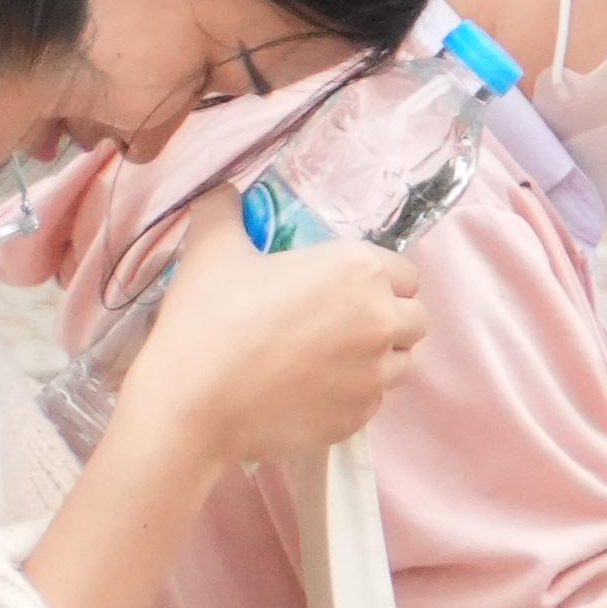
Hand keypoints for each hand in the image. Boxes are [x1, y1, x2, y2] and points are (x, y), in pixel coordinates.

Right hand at [122, 222, 424, 469]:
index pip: (405, 273)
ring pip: (400, 361)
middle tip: (339, 322)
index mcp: (359, 272)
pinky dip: (352, 394)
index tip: (344, 287)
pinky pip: (373, 400)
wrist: (192, 405)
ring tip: (326, 357)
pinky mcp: (362, 416)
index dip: (378, 279)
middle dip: (387, 317)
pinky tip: (311, 390)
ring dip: (375, 357)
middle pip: (414, 318)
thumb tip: (224, 191)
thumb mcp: (211, 250)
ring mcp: (376, 375)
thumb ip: (224, 211)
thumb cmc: (207, 321)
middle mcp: (381, 321)